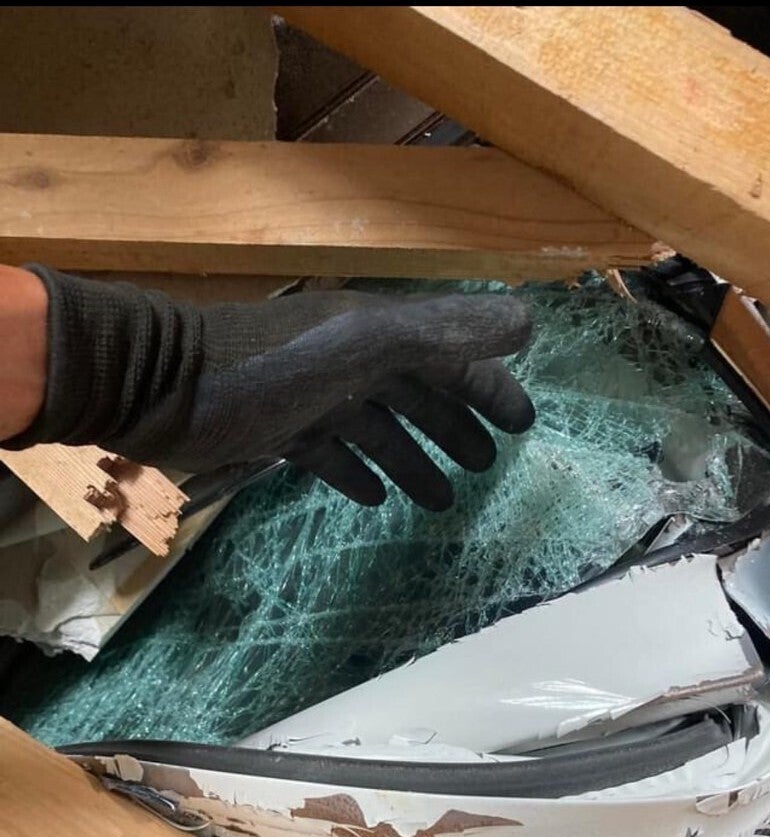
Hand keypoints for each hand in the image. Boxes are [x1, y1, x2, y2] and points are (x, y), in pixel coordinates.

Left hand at [9, 269, 533, 510]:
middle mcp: (350, 360)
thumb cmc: (265, 369)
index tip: (524, 427)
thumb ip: (440, 332)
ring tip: (442, 501)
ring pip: (378, 429)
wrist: (161, 386)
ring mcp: (314, 397)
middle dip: (455, 427)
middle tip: (487, 467)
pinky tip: (374, 499)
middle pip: (418, 394)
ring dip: (412, 461)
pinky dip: (356, 473)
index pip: (451, 357)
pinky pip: (330, 454)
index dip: (490, 388)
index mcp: (377, 335)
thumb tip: (528, 322)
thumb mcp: (360, 343)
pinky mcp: (279, 431)